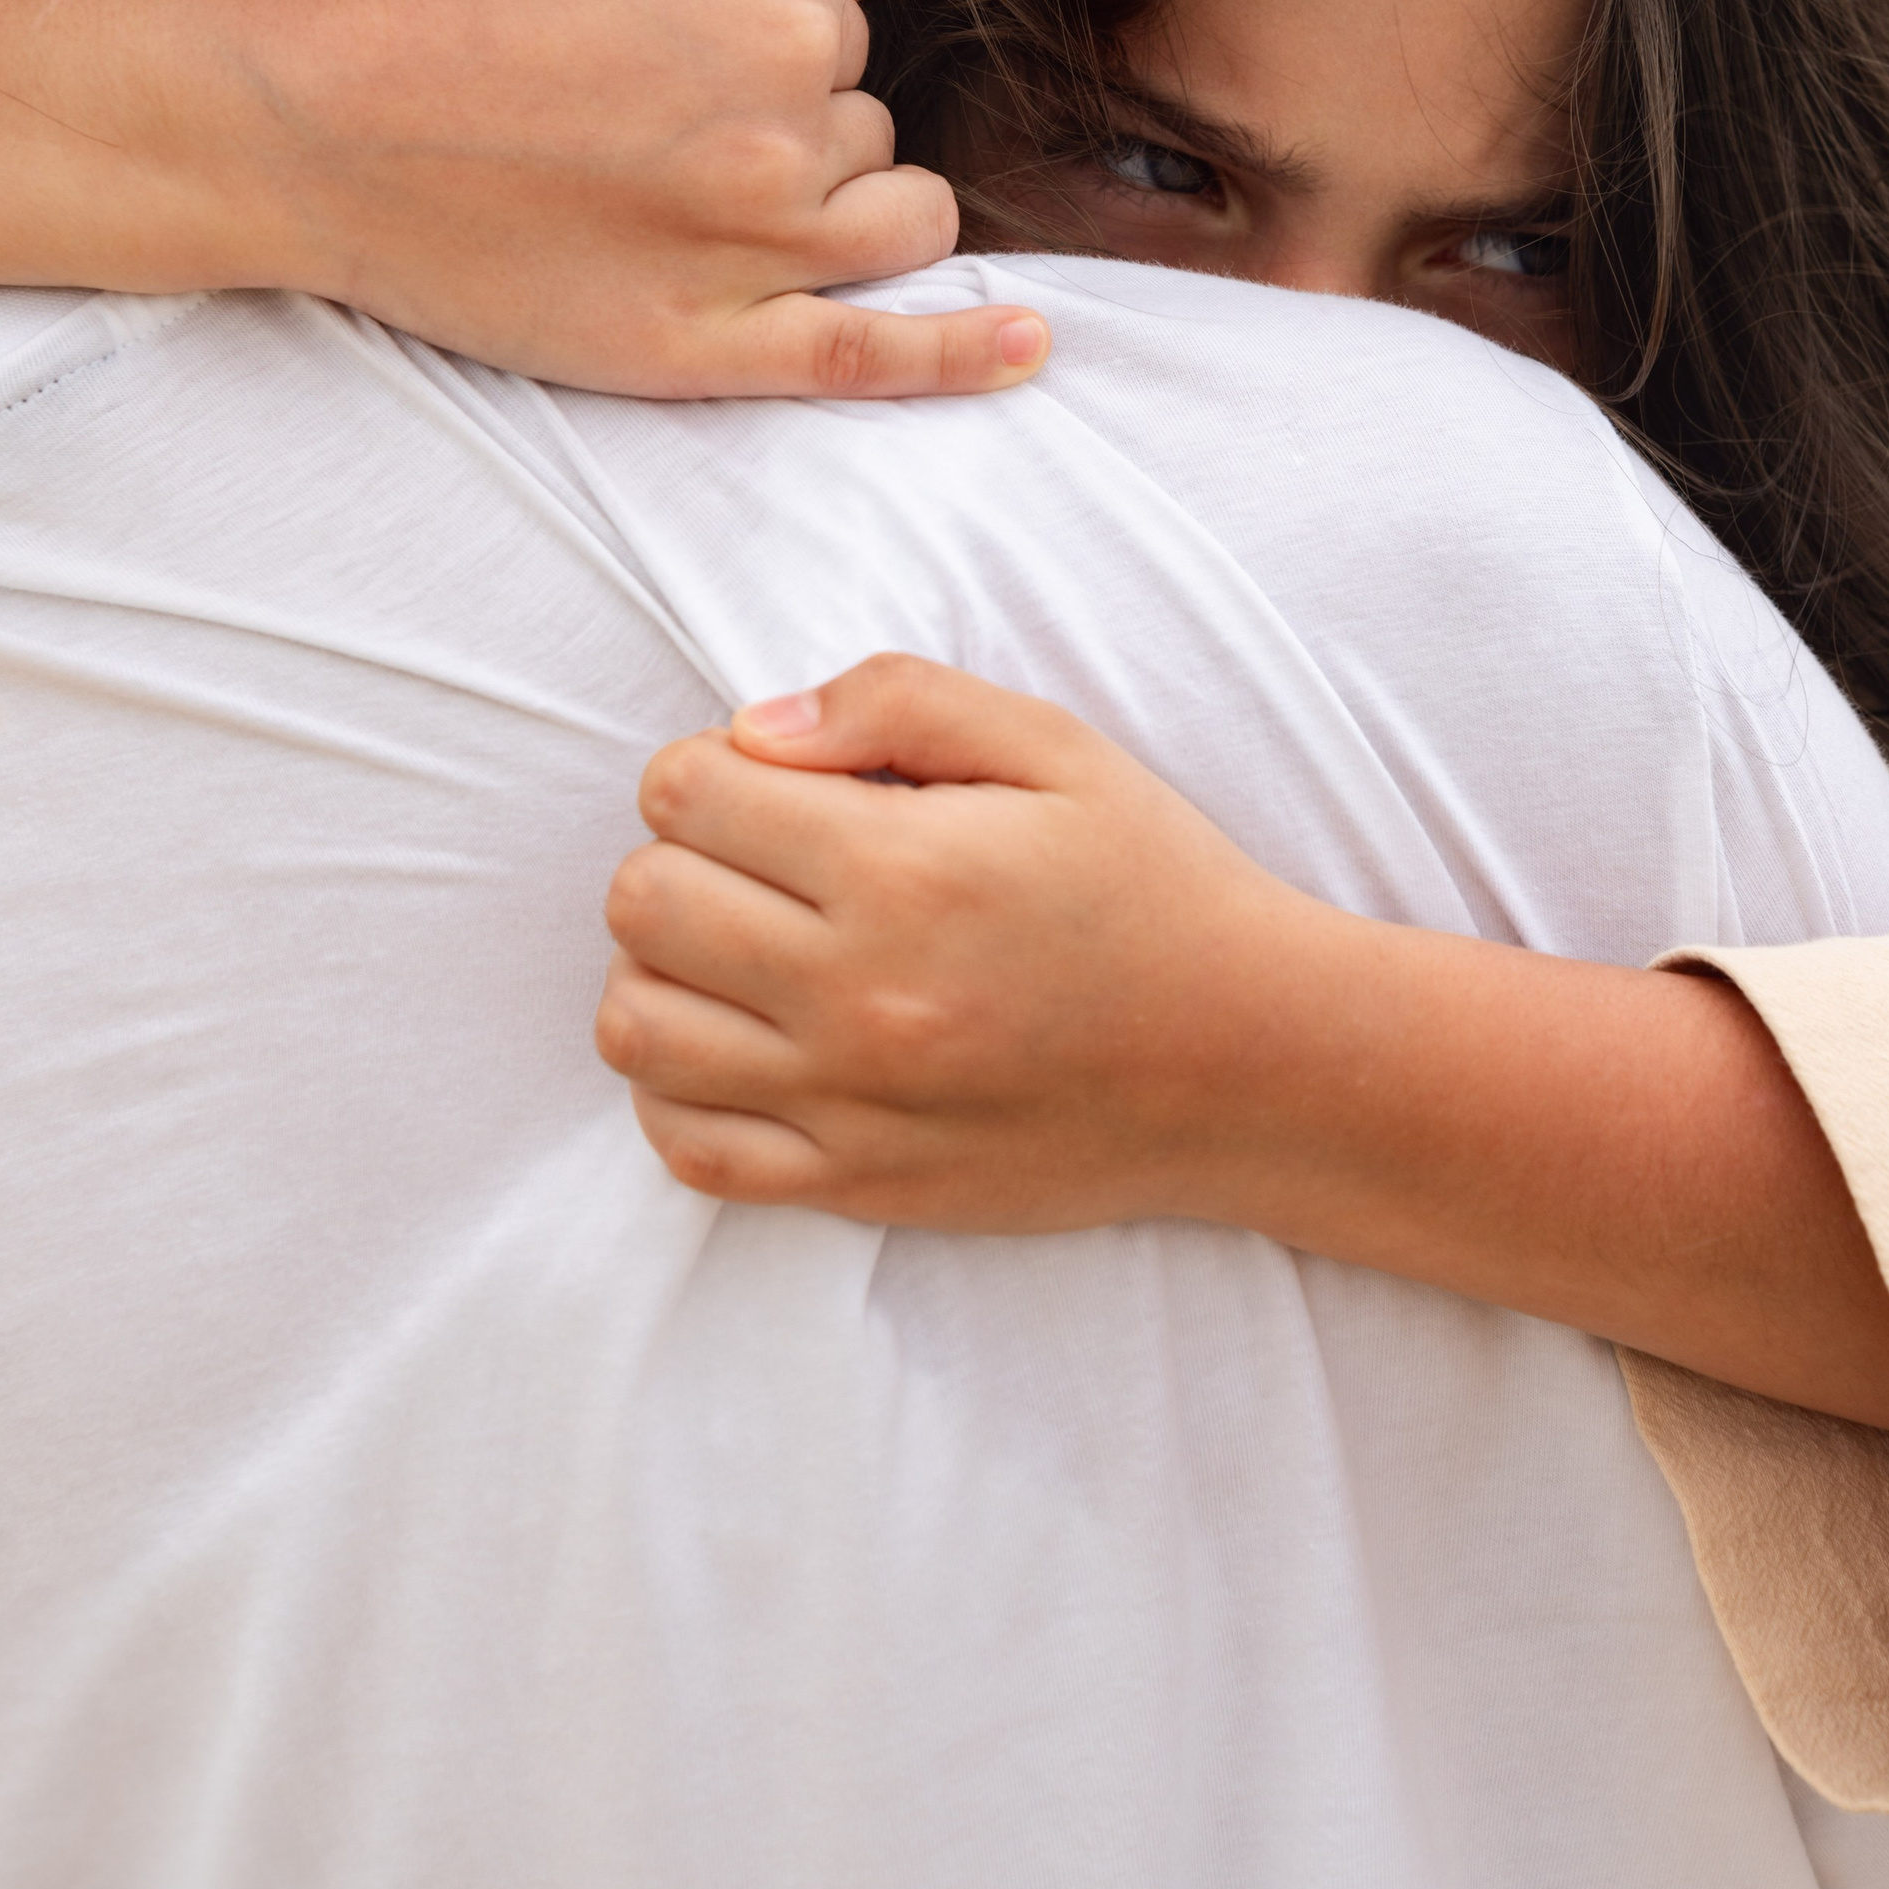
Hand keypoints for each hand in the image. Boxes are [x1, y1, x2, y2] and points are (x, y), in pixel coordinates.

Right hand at [219, 0, 1047, 396]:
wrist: (319, 125)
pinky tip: (1030, 345)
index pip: (852, 44)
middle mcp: (790, 134)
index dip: (773, 57)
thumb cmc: (458, 18)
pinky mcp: (702, 350)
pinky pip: (876, 356)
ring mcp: (753, 252)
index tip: (675, 68)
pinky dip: (966, 354)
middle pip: (872, 138)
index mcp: (781, 18)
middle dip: (804, 136)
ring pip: (896, 230)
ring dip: (846, 214)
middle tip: (665, 138)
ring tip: (723, 205)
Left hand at [597, 654, 1314, 1224]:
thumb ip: (898, 703)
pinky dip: (679, 1087)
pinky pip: (687, 1147)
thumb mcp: (1056, 747)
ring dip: (664, 966)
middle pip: (642, 901)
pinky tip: (743, 1039)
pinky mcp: (858, 1185)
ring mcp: (850, 1104)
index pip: (685, 793)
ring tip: (744, 945)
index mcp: (904, 869)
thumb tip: (755, 728)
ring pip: (633, 1027)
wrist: (1254, 1062)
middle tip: (764, 856)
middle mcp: (859, 994)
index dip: (713, 764)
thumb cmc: (1155, 884)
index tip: (777, 780)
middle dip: (684, 852)